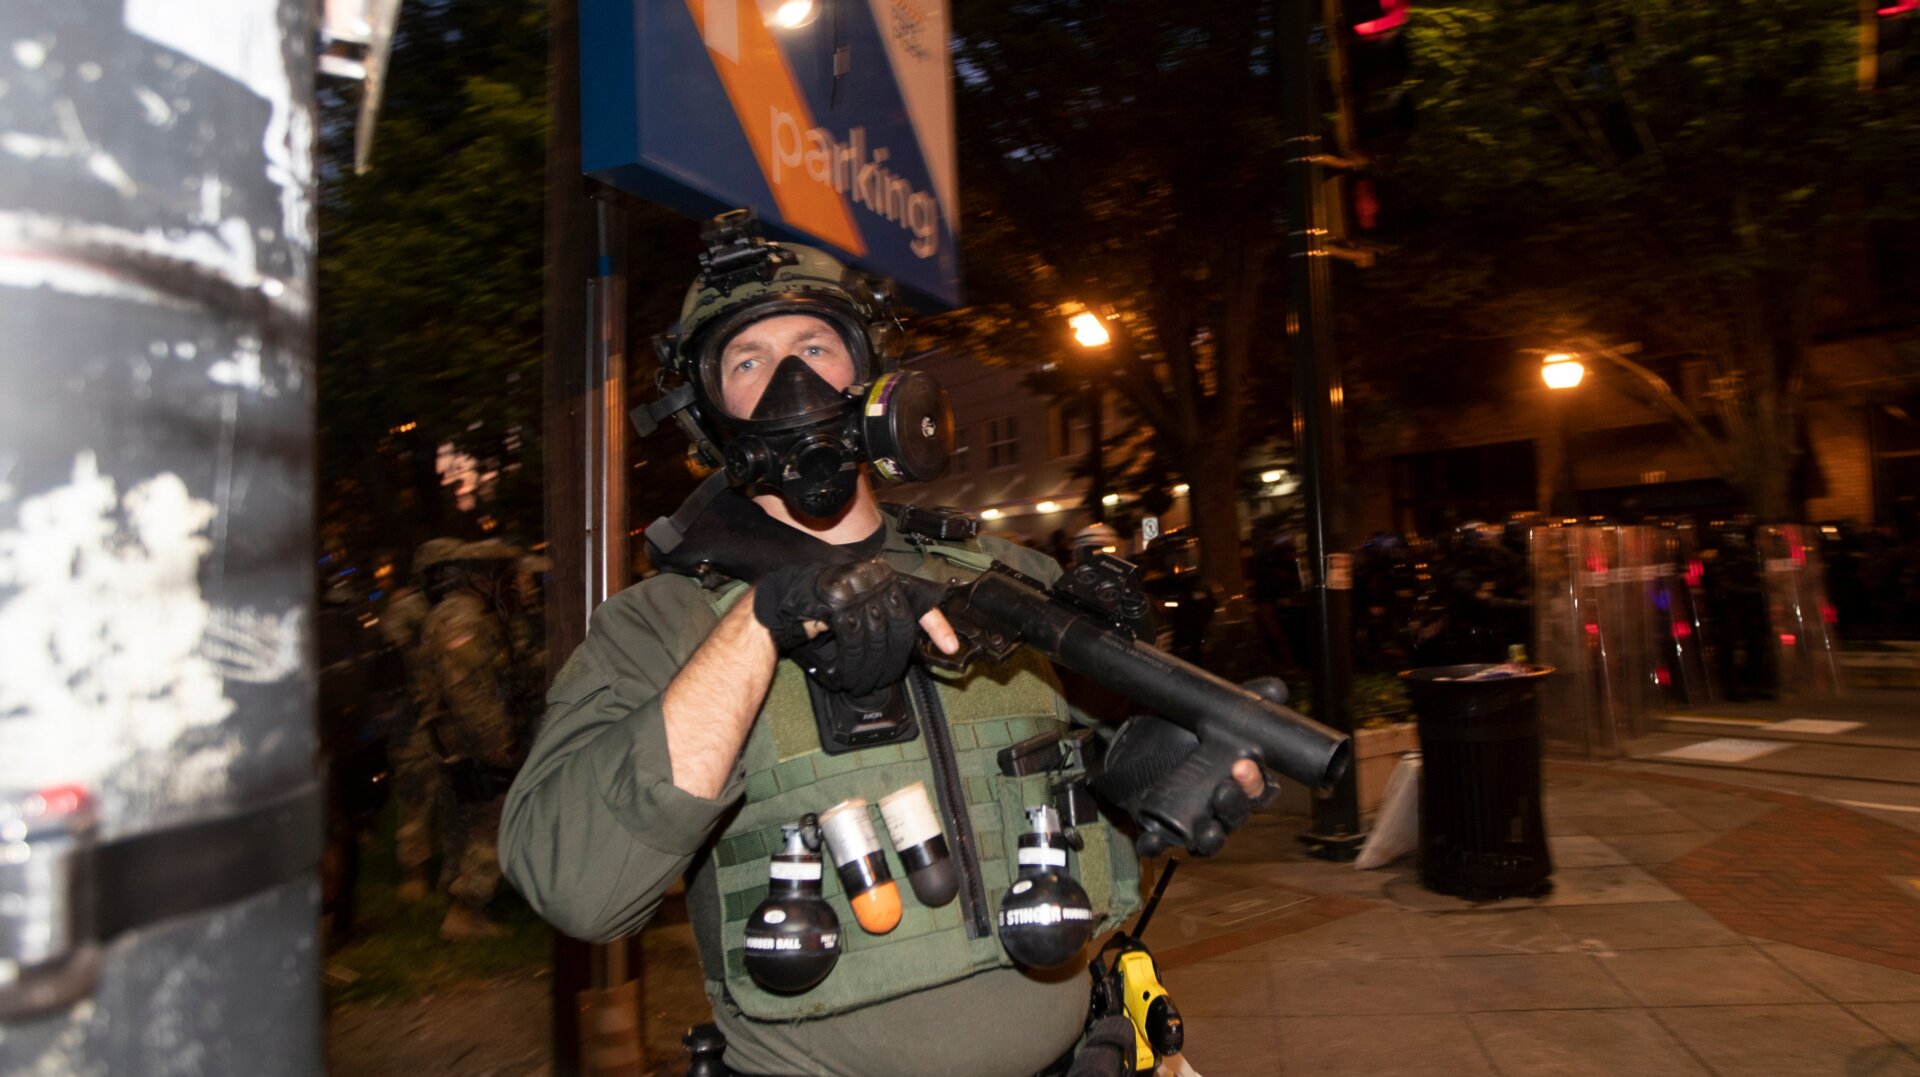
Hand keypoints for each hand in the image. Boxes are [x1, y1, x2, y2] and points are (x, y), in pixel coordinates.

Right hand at [752, 559, 954, 694]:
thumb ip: (883, 622)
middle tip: (882, 680)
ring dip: (870, 669)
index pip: (917, 601)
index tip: (951, 648)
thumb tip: (910, 647)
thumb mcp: (858, 614)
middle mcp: (871, 576)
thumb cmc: (818, 612)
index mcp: (882, 576)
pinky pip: (854, 639)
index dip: (937, 626)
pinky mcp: (834, 599)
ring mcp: (854, 585)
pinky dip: (852, 664)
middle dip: (892, 661)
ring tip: (862, 683)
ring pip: (877, 637)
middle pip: (899, 626)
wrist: (777, 603)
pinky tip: (846, 675)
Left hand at [1092, 717, 1274, 857]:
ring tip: (1207, 831)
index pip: (1259, 789)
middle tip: (1224, 790)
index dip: (1255, 782)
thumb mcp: (1209, 713)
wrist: (1136, 745)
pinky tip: (1152, 841)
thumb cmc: (1182, 734)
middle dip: (1234, 806)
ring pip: (1209, 839)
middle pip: (1236, 816)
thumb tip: (1276, 689)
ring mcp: (1192, 822)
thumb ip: (1245, 699)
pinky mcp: (1160, 829)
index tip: (1245, 765)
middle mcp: (1220, 808)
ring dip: (1211, 838)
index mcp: (1238, 783)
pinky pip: (1160, 843)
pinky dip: (1156, 844)